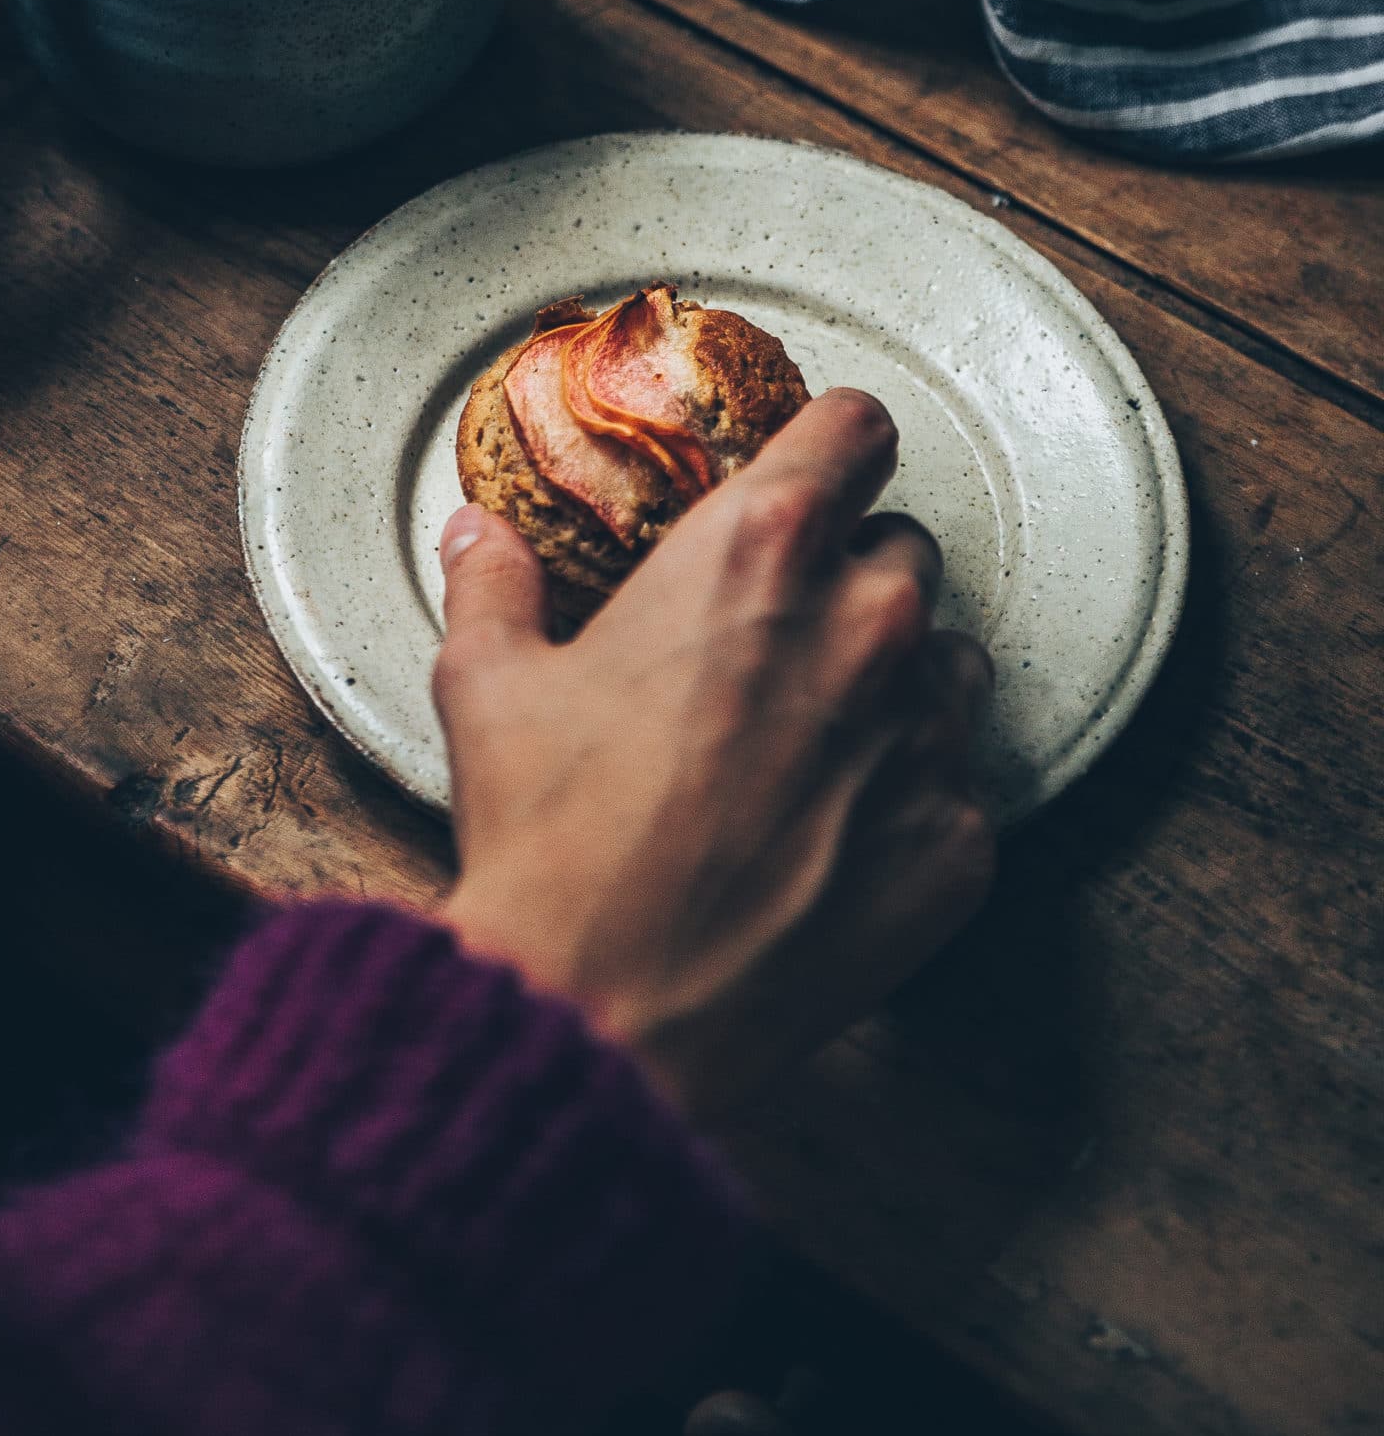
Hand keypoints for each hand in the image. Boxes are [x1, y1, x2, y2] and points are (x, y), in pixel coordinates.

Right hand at [433, 389, 994, 1121]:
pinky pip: (959, 783)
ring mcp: (925, 733)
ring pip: (951, 658)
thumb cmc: (552, 838)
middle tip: (780, 639)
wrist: (609, 1008)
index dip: (831, 447)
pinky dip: (906, 797)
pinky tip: (827, 835)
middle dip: (851, 577)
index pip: (855, 426)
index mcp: (759, 550)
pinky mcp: (958, 838)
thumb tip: (477, 533)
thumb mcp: (491, 684)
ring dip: (897, 681)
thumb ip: (494, 582)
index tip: (815, 476)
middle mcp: (866, 621)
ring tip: (811, 741)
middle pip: (907, 544)